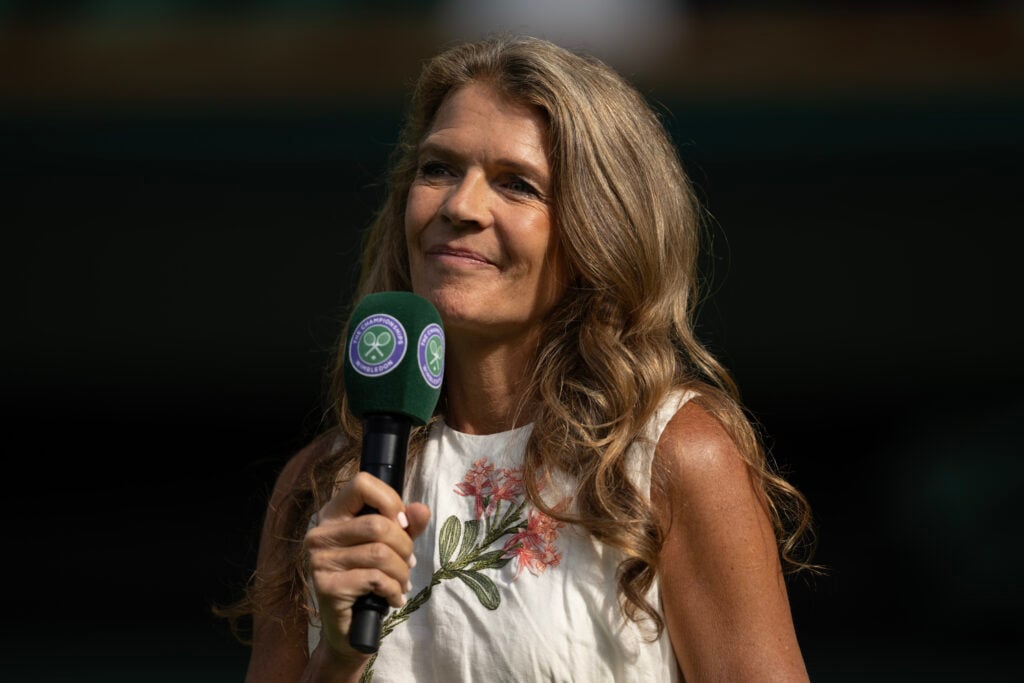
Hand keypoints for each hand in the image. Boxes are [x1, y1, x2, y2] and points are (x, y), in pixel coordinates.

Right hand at [304, 472, 430, 664]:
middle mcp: (320, 533)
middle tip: (408, 564)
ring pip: (380, 553)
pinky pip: (375, 578)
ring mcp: (319, 560)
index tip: (402, 524)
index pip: (362, 483)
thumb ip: (407, 526)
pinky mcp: (327, 586)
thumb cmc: (370, 581)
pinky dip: (394, 590)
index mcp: (333, 514)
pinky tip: (393, 598)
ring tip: (402, 582)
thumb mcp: (393, 546)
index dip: (390, 501)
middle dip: (404, 546)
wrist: (351, 630)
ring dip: (402, 572)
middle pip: (378, 524)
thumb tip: (421, 510)